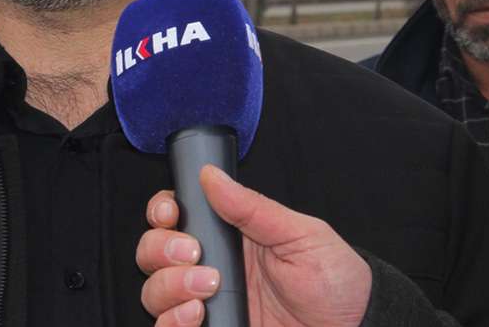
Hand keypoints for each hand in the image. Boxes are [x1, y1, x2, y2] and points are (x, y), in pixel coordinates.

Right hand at [136, 165, 371, 326]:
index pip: (177, 215)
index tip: (171, 212)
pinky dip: (172, 322)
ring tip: (205, 293)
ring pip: (154, 291)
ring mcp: (208, 304)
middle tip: (194, 255)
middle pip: (153, 251)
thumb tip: (211, 176)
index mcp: (230, 236)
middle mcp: (211, 268)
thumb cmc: (336, 281)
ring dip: (168, 286)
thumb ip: (253, 208)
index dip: (162, 210)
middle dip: (162, 249)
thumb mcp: (300, 235)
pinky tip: (196, 316)